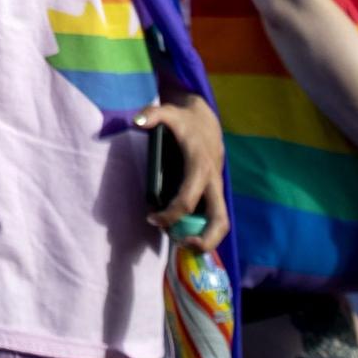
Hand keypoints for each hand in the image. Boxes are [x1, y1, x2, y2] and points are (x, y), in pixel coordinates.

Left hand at [134, 96, 227, 253]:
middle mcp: (213, 182)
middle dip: (204, 241)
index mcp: (200, 167)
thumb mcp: (168, 112)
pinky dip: (202, 230)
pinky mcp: (215, 194)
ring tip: (179, 242)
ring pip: (221, 224)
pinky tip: (182, 231)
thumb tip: (136, 122)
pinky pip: (214, 219)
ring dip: (204, 240)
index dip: (169, 215)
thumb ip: (152, 114)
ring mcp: (216, 190)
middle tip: (180, 245)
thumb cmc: (184, 121)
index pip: (187, 200)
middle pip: (219, 221)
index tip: (151, 218)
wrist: (207, 121)